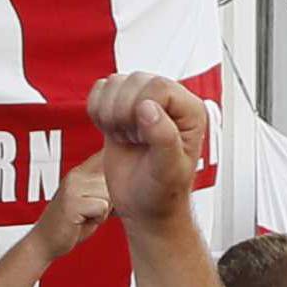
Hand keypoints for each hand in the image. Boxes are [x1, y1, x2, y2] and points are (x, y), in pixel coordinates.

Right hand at [36, 152, 111, 260]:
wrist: (45, 243)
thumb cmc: (71, 225)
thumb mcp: (88, 200)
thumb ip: (102, 187)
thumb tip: (130, 178)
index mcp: (79, 172)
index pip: (105, 156)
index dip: (115, 164)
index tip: (120, 163)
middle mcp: (75, 175)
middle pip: (112, 181)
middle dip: (109, 200)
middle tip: (91, 212)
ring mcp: (72, 187)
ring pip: (108, 195)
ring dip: (103, 211)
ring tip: (86, 217)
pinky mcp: (72, 202)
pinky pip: (102, 207)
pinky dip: (97, 219)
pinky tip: (82, 222)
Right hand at [87, 74, 210, 228]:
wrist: (144, 206)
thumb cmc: (163, 193)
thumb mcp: (168, 170)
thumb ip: (163, 137)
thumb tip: (148, 108)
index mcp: (189, 110)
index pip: (159, 86)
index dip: (141, 108)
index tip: (141, 137)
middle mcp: (167, 101)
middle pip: (134, 80)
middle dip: (124, 113)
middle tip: (132, 140)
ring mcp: (143, 102)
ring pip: (116, 82)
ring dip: (110, 113)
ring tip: (123, 136)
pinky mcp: (122, 108)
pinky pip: (101, 90)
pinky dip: (97, 111)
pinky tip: (111, 132)